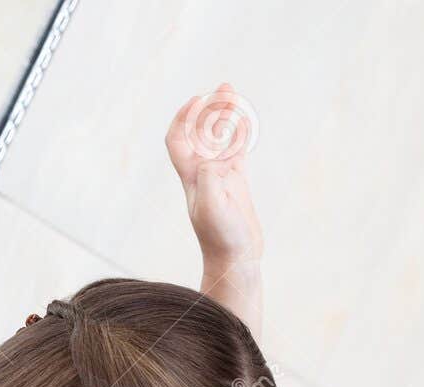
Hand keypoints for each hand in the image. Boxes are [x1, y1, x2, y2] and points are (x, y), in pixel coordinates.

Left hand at [166, 83, 263, 266]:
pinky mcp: (237, 185)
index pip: (178, 137)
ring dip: (226, 116)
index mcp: (192, 175)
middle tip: (226, 89)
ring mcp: (221, 178)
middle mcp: (203, 173)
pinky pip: (237, 152)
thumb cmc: (221, 238)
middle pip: (201, 131)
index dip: (183, 117)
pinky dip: (240, 135)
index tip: (198, 101)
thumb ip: (210, 178)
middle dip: (210, 109)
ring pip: (221, 139)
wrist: (236, 260)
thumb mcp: (212, 207)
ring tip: (234, 95)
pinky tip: (245, 122)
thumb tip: (215, 159)